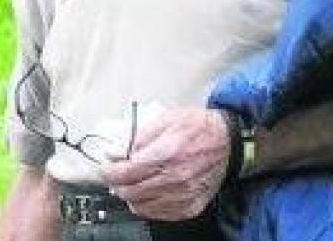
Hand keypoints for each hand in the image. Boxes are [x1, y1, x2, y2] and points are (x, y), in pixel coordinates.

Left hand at [100, 108, 229, 220]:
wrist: (227, 141)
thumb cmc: (197, 127)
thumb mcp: (165, 119)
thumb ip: (137, 136)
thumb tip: (116, 151)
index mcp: (167, 153)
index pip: (126, 172)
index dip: (109, 172)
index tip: (105, 169)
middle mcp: (175, 177)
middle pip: (131, 191)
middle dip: (116, 185)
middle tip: (113, 177)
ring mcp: (184, 194)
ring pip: (143, 205)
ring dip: (130, 197)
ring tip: (127, 186)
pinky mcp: (191, 205)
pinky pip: (161, 214)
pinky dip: (148, 207)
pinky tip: (144, 196)